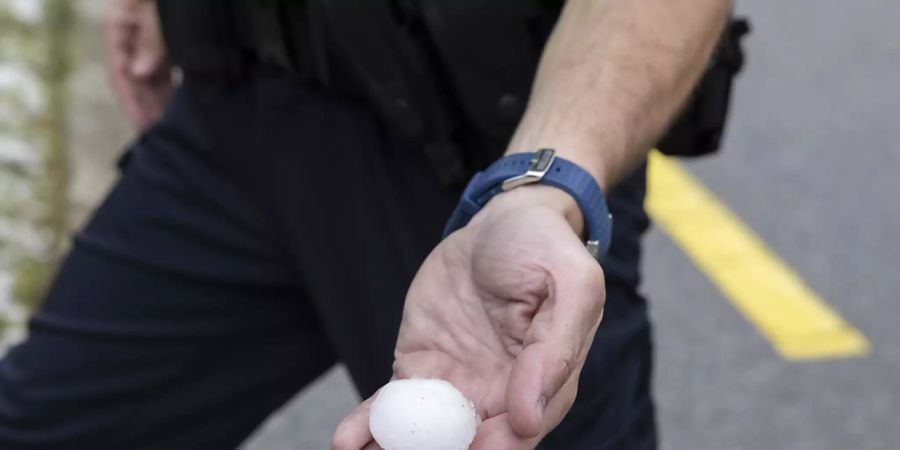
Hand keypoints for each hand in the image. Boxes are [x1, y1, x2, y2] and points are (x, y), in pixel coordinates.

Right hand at [104, 0, 171, 130]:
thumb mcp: (160, 11)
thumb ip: (152, 38)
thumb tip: (139, 73)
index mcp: (119, 26)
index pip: (121, 73)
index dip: (131, 103)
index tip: (145, 127)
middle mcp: (132, 35)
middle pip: (136, 80)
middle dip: (148, 109)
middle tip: (162, 137)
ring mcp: (150, 38)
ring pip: (152, 77)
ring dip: (161, 102)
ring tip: (173, 128)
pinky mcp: (170, 39)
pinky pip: (168, 69)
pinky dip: (174, 88)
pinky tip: (184, 106)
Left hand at [333, 186, 605, 449]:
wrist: (500, 222)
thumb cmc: (544, 247)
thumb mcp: (571, 283)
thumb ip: (556, 347)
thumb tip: (529, 415)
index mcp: (544, 381)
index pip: (521, 431)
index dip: (498, 446)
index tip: (475, 446)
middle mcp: (500, 393)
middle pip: (470, 442)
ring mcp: (458, 383)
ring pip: (427, 433)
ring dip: (397, 449)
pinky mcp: (421, 366)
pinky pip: (395, 404)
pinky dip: (371, 425)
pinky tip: (348, 439)